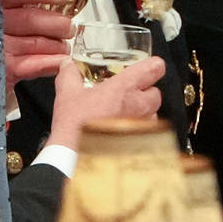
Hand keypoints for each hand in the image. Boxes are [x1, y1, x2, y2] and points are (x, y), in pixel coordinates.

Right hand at [0, 0, 74, 89]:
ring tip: (65, 46)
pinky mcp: (1, 70)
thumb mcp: (3, 3)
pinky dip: (49, 63)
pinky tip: (60, 61)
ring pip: (33, 43)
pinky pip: (30, 66)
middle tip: (69, 26)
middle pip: (28, 19)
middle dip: (55, 23)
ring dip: (56, 45)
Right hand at [47, 57, 164, 149]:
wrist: (75, 156)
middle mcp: (138, 106)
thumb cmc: (74, 126)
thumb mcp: (67, 93)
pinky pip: (146, 131)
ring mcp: (141, 126)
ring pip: (152, 113)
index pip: (154, 68)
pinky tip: (120, 130)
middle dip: (144, 91)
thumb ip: (70, 74)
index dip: (152, 65)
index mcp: (124, 88)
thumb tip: (68, 65)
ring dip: (141, 111)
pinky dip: (137, 129)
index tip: (148, 66)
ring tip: (122, 113)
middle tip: (127, 93)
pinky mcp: (141, 142)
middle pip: (155, 92)